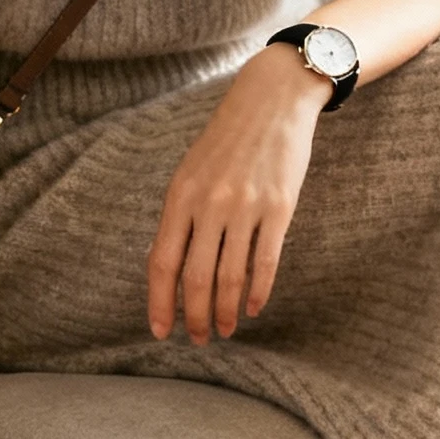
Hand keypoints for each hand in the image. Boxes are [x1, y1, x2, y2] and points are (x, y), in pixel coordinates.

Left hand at [148, 45, 330, 344]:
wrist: (273, 99)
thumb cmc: (229, 139)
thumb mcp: (192, 171)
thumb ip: (181, 215)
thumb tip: (170, 269)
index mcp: (180, 196)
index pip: (162, 262)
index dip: (159, 302)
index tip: (161, 332)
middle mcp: (209, 203)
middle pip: (196, 277)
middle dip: (196, 316)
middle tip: (200, 339)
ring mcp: (245, 206)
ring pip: (231, 276)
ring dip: (226, 311)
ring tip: (225, 329)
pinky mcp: (279, 206)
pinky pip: (266, 260)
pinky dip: (258, 291)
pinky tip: (253, 308)